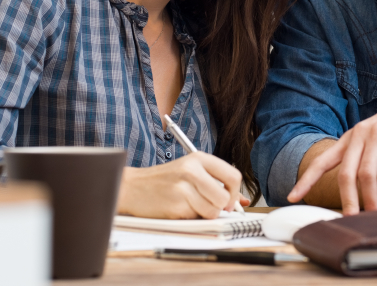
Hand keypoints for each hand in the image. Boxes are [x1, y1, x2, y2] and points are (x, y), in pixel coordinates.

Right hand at [116, 152, 248, 218]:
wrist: (132, 187)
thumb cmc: (163, 181)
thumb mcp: (191, 173)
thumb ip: (217, 184)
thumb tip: (244, 202)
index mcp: (199, 158)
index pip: (233, 175)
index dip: (235, 193)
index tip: (229, 200)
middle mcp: (192, 170)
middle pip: (225, 197)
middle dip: (221, 207)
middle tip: (210, 206)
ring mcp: (183, 187)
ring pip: (212, 211)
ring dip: (205, 214)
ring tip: (191, 205)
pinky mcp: (175, 204)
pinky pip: (196, 218)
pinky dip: (191, 218)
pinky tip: (179, 208)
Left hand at [288, 93, 376, 214]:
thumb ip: (373, 169)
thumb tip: (370, 200)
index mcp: (351, 137)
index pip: (323, 160)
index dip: (307, 180)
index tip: (293, 196)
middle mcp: (360, 133)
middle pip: (345, 173)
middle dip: (346, 200)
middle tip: (349, 220)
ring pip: (366, 175)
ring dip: (370, 200)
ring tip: (374, 217)